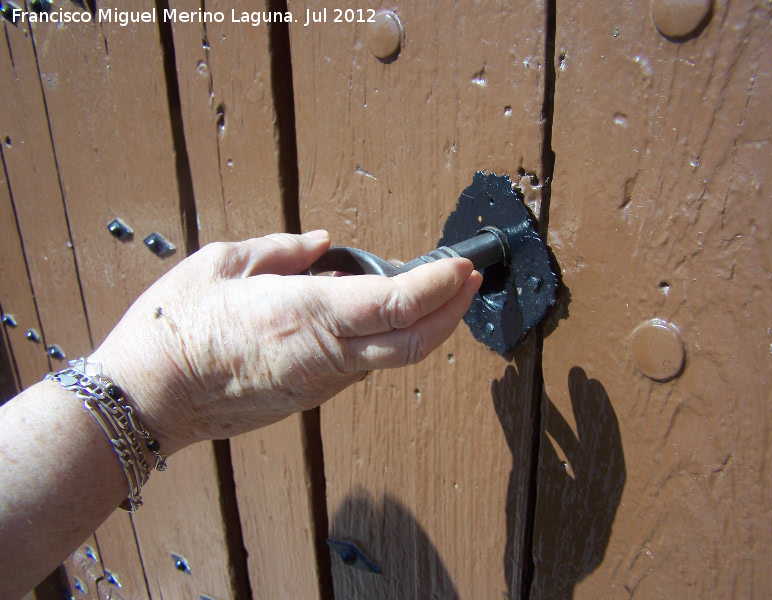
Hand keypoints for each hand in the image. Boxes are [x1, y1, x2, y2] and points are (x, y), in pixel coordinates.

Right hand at [90, 231, 481, 454]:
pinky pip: (362, 369)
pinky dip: (386, 342)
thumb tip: (322, 244)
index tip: (461, 266)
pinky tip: (381, 318)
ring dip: (423, 327)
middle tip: (467, 281)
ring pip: (392, 359)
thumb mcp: (223, 263)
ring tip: (433, 293)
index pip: (396, 303)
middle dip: (451, 311)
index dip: (439, 286)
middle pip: (413, 342)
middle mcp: (324, 355)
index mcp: (306, 314)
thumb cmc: (176, 328)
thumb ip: (282, 251)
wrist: (150, 397)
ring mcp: (321, 383)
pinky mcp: (310, 397)